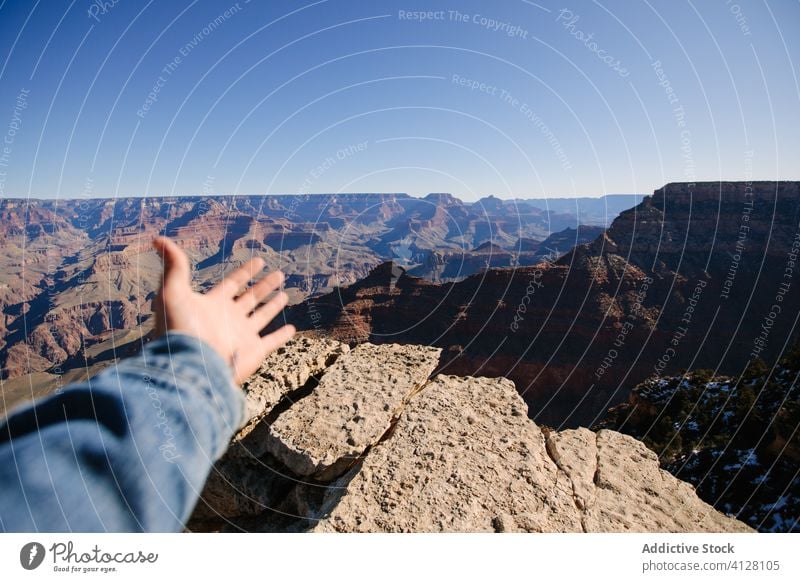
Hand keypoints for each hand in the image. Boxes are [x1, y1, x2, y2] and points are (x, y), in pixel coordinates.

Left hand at [151, 236, 294, 383]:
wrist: (190, 365)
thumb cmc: (180, 329)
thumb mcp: (172, 291)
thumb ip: (174, 265)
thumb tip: (158, 238)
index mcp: (213, 304)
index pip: (233, 283)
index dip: (246, 271)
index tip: (260, 260)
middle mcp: (229, 319)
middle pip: (251, 298)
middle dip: (264, 285)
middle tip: (279, 273)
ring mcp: (242, 335)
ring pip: (262, 317)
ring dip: (273, 306)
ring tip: (285, 295)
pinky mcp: (254, 352)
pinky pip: (272, 342)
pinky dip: (282, 336)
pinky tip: (292, 329)